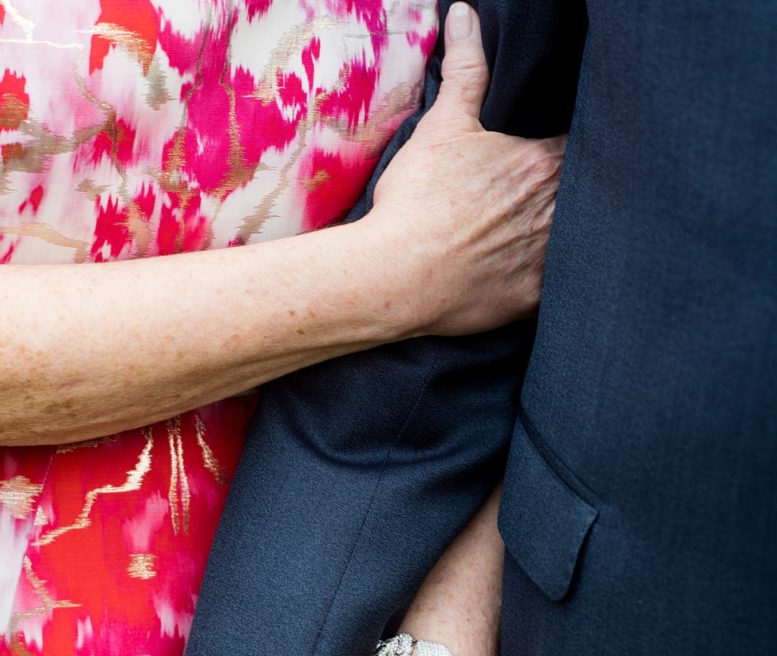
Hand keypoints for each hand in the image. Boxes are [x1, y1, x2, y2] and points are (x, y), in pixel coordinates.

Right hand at [368, 2, 566, 336]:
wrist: (395, 275)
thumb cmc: (418, 200)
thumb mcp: (443, 126)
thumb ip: (466, 70)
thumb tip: (467, 14)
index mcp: (543, 164)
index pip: (583, 149)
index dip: (574, 152)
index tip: (559, 157)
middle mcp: (557, 212)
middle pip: (587, 199)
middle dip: (574, 196)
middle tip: (548, 200)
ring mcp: (548, 261)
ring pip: (580, 246)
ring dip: (570, 240)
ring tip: (541, 237)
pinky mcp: (532, 301)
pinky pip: (560, 293)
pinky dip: (554, 286)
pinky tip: (537, 278)